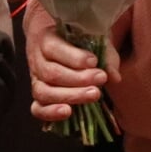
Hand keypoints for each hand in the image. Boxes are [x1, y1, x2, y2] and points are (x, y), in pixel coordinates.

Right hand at [25, 2, 117, 123]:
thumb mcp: (92, 38)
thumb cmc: (78, 39)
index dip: (74, 58)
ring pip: (44, 92)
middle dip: (78, 79)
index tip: (94, 61)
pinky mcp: (39, 97)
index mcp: (47, 39)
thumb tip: (114, 77)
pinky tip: (68, 112)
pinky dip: (50, 113)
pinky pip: (37, 109)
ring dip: (70, 96)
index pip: (55, 49)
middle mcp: (37, 60)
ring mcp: (35, 80)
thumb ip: (105, 55)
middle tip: (100, 78)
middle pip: (51, 73)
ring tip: (93, 95)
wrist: (56, 39)